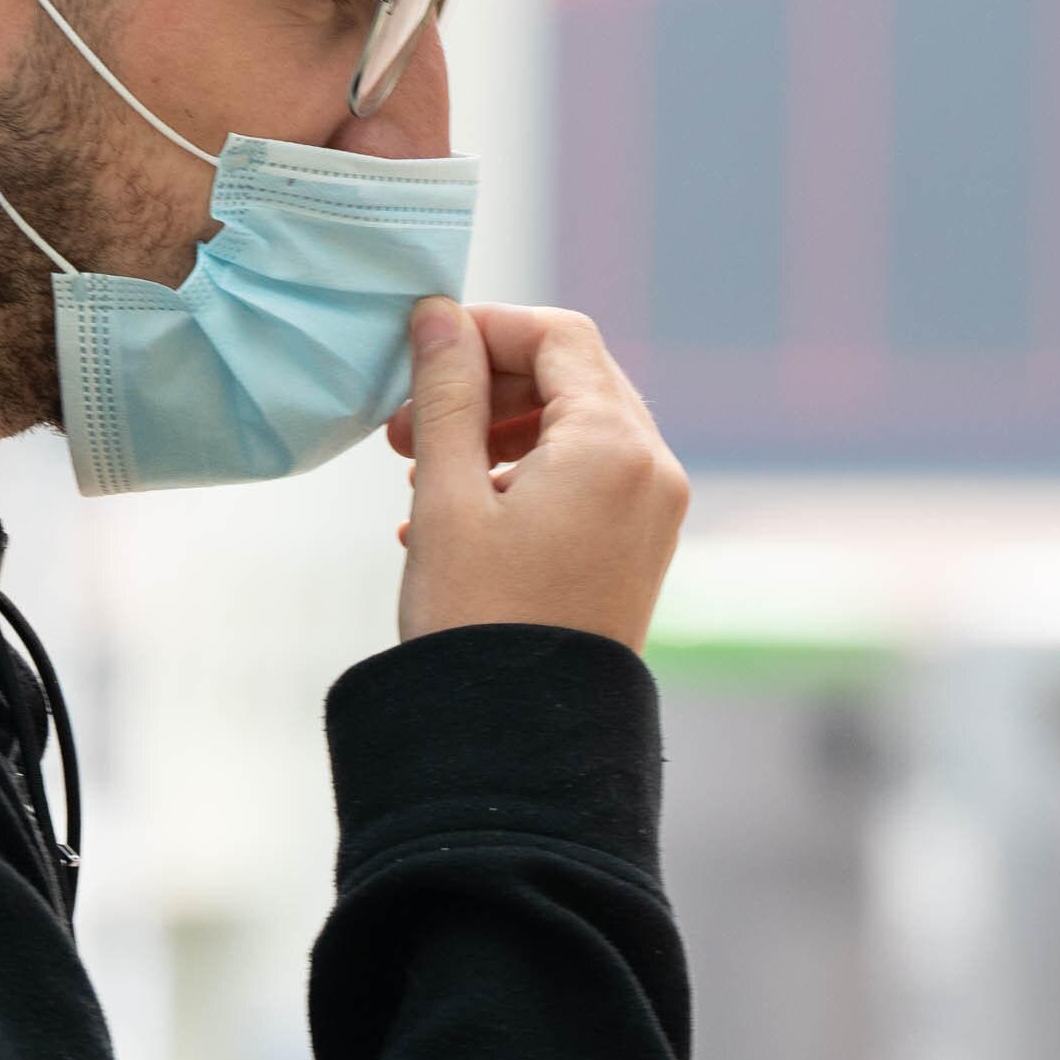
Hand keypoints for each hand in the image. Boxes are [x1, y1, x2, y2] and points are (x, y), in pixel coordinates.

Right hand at [387, 300, 688, 650]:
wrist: (521, 743)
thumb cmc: (478, 621)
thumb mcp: (446, 495)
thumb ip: (447, 393)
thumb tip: (441, 316)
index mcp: (613, 446)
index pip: (558, 337)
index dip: (486, 330)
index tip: (422, 354)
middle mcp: (652, 470)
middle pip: (572, 377)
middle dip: (485, 388)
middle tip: (406, 426)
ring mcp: (653, 512)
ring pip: (576, 428)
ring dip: (498, 431)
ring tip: (422, 473)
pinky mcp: (640, 549)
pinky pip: (587, 478)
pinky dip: (525, 473)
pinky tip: (457, 512)